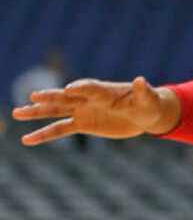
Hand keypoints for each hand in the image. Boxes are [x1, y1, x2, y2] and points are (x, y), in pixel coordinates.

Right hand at [12, 76, 179, 145]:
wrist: (145, 114)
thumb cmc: (148, 103)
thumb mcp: (148, 99)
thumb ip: (143, 91)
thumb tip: (141, 80)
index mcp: (106, 91)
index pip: (91, 88)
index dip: (81, 88)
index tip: (69, 88)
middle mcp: (90, 99)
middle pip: (67, 97)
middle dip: (51, 96)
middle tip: (34, 95)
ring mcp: (84, 110)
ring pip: (56, 111)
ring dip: (37, 112)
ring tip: (17, 113)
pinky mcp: (83, 123)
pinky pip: (60, 129)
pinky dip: (43, 134)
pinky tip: (27, 139)